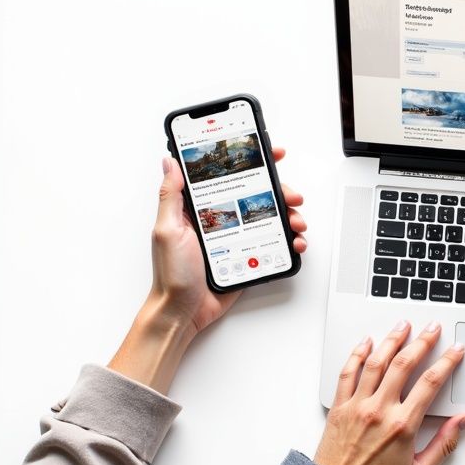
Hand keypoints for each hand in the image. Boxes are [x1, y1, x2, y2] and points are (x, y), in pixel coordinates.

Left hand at [148, 147, 306, 335]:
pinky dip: (289, 241)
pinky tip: (294, 243)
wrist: (183, 311)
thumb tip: (170, 161)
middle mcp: (223, 218)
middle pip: (259, 195)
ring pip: (272, 218)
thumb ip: (171, 195)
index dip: (251, 162)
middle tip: (292, 197)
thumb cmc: (172, 273)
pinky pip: (275, 243)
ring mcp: (238, 237)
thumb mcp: (167, 229)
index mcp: (202, 207)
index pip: (229, 177)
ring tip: (296, 223)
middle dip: (282, 192)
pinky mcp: (249, 256)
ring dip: (290, 216)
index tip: (271, 153)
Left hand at [314, 321, 464, 464]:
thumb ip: (444, 442)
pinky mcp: (339, 408)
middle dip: (422, 341)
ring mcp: (357, 406)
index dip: (447, 362)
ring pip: (376, 362)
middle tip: (433, 328)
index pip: (430, 383)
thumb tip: (464, 421)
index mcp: (402, 426)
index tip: (455, 350)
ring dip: (392, 340)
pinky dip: (357, 354)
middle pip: (404, 364)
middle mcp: (379, 410)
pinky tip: (366, 342)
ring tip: (403, 325)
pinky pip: (347, 373)